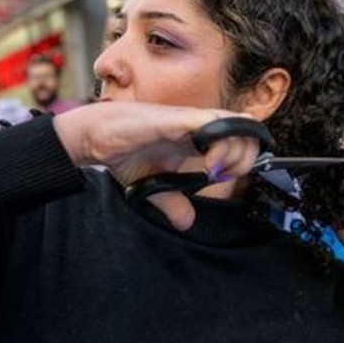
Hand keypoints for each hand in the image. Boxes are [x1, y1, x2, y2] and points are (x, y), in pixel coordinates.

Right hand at [53, 102, 260, 229]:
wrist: (95, 137)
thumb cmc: (122, 152)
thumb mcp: (153, 186)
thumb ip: (172, 202)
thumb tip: (186, 223)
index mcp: (195, 137)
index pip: (238, 141)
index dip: (241, 160)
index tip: (222, 180)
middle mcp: (198, 126)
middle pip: (247, 131)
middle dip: (246, 157)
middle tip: (224, 177)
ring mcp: (191, 120)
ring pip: (238, 125)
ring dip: (237, 152)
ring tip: (216, 173)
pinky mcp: (180, 119)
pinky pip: (214, 123)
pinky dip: (221, 145)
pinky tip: (209, 167)